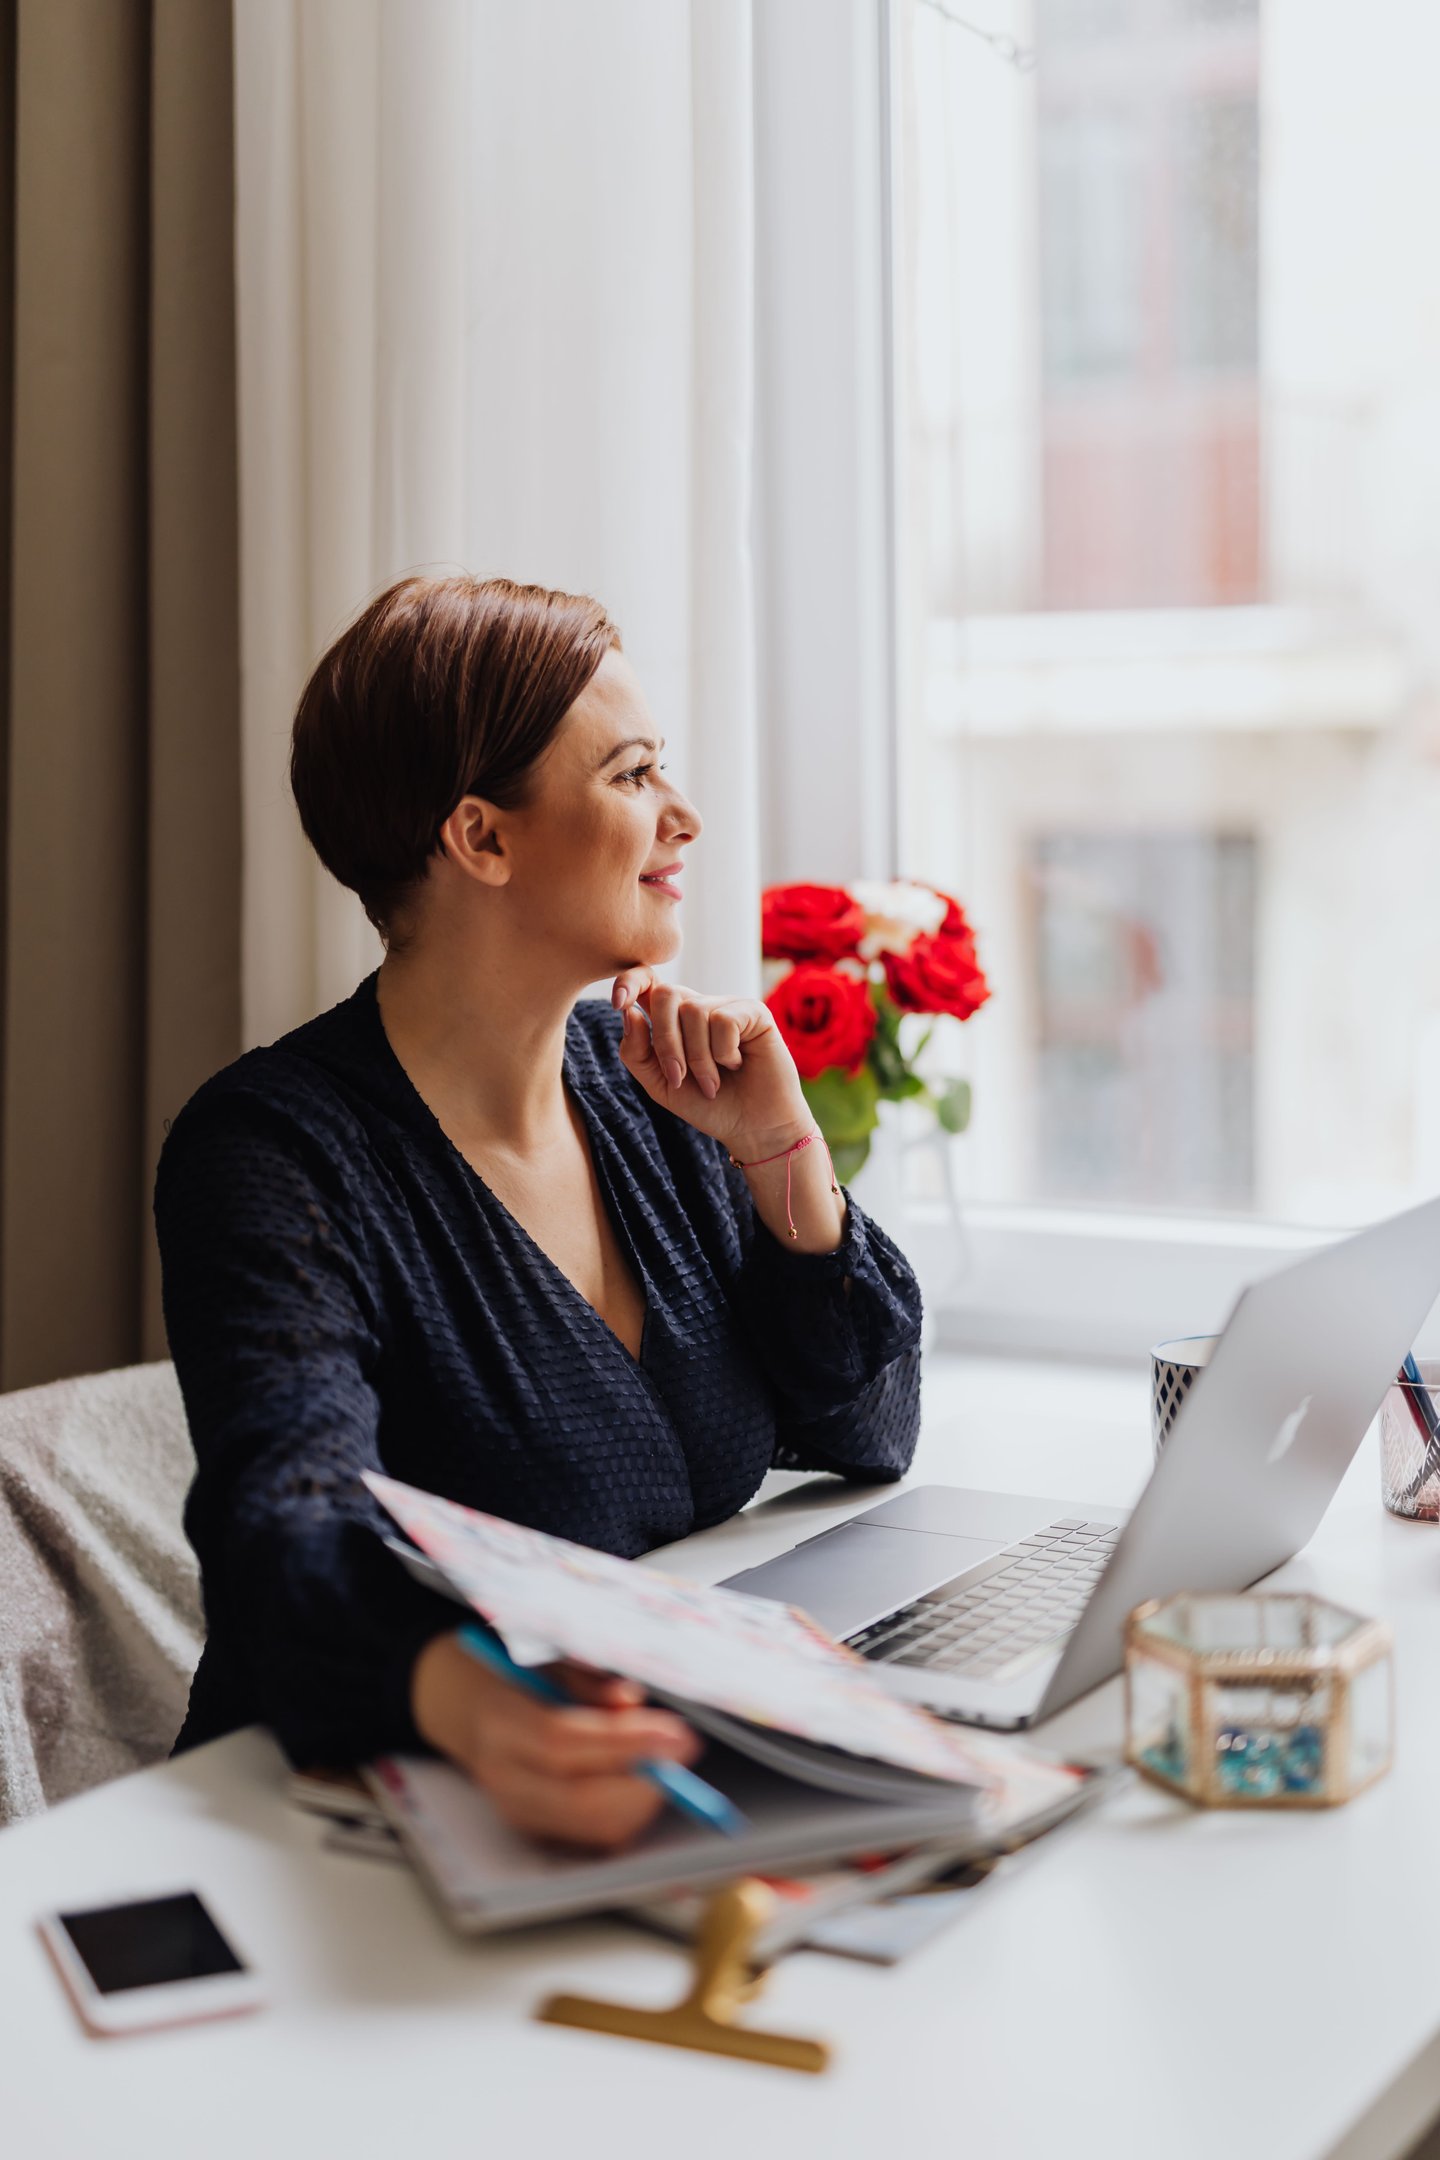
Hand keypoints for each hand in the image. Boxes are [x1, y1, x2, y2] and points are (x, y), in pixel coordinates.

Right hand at [410, 1631, 699, 1851]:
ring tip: (669, 1763)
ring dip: (643, 1799)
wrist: (466, 1711)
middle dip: (644, 1780)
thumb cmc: (515, 1679)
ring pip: (592, 1826)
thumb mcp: (550, 1662)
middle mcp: (504, 1778)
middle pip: (580, 1798)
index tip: (675, 1732)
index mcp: (500, 1724)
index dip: (625, 1741)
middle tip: (685, 1751)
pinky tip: (647, 1784)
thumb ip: (590, 1680)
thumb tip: (630, 1701)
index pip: (563, 1742)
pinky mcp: (537, 1832)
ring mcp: (518, 1813)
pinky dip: (629, 1815)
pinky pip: (593, 1837)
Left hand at [610, 966, 810, 1157]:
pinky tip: (737, 1065)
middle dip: (665, 1040)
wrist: (752, 1129)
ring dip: (698, 1059)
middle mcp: (700, 1006)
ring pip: (694, 1011)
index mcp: (674, 1020)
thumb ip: (636, 1052)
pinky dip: (724, 1053)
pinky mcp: (754, 1012)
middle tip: (677, 1077)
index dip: (629, 981)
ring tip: (711, 1084)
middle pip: (666, 994)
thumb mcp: (660, 1085)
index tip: (618, 1003)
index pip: (647, 982)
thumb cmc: (709, 1106)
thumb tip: (629, 1012)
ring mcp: (728, 1006)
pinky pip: (723, 1020)